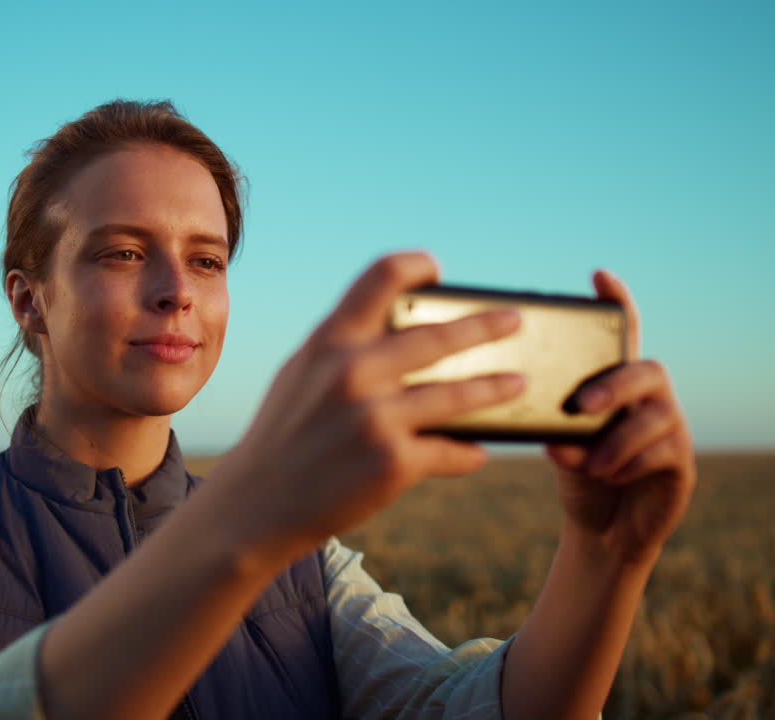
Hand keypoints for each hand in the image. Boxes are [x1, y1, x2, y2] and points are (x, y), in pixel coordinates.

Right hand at [213, 250, 526, 563]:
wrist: (257, 504)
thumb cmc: (282, 436)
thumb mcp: (299, 375)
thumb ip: (341, 349)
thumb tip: (395, 329)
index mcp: (330, 342)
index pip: (380, 278)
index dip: (415, 266)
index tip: (437, 271)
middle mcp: (354, 372)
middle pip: (438, 335)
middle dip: (486, 326)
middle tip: (514, 320)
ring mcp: (376, 418)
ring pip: (457, 396)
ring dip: (495, 389)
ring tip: (517, 384)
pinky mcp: (393, 463)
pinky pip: (449, 451)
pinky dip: (466, 452)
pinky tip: (477, 451)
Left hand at [546, 270, 695, 565]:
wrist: (602, 529)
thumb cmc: (580, 474)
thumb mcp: (560, 447)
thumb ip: (557, 430)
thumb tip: (554, 433)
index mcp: (617, 384)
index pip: (622, 335)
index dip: (617, 303)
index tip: (599, 276)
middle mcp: (649, 398)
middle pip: (646, 370)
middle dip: (613, 384)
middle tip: (581, 406)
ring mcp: (671, 428)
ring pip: (657, 415)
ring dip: (618, 439)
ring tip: (591, 463)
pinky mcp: (681, 463)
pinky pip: (665, 451)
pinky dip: (632, 462)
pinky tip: (609, 475)